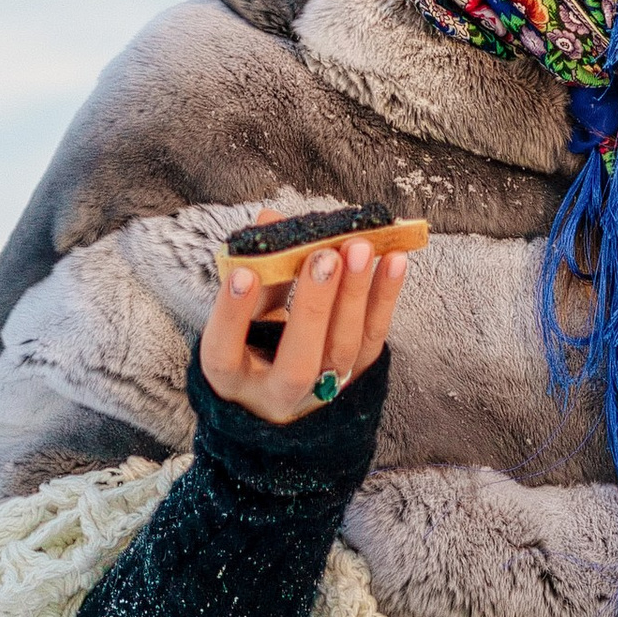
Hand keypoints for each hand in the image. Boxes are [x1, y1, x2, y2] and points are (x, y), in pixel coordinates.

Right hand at [199, 237, 411, 424]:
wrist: (284, 395)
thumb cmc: (254, 345)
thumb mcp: (243, 316)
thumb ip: (256, 275)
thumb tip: (270, 220)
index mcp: (232, 380)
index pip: (223, 355)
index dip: (232, 316)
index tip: (243, 273)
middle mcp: (277, 395)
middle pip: (297, 364)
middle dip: (313, 306)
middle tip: (324, 256)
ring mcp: (321, 393)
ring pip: (342, 350)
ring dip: (355, 295)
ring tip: (360, 249)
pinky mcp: (357, 377)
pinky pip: (373, 338)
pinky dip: (385, 297)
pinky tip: (394, 260)